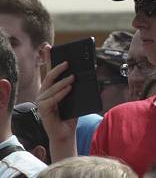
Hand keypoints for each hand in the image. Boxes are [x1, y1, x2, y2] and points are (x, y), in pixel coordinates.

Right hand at [37, 46, 77, 160]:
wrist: (66, 133)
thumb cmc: (71, 114)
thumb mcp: (75, 96)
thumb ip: (78, 84)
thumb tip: (90, 70)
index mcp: (50, 88)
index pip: (48, 70)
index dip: (48, 58)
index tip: (48, 46)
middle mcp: (43, 93)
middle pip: (49, 77)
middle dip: (58, 68)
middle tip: (68, 62)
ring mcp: (41, 102)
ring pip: (51, 88)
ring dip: (63, 81)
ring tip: (73, 77)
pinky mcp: (43, 110)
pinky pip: (51, 99)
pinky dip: (61, 93)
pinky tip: (69, 88)